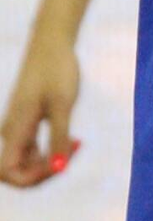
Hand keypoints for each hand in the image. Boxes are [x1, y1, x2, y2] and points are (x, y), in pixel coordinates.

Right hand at [0, 23, 81, 187]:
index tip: (59, 164)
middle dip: (46, 170)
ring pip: (28, 160)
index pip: (8, 172)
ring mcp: (18, 126)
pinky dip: (51, 149)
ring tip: (77, 144)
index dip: (31, 179)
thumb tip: (59, 168)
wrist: (52, 41)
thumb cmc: (57, 69)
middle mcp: (11, 131)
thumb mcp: (63, 104)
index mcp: (15, 129)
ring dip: (51, 160)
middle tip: (74, 151)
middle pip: (19, 170)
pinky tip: (72, 139)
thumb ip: (59, 137)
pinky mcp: (26, 120)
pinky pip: (33, 148)